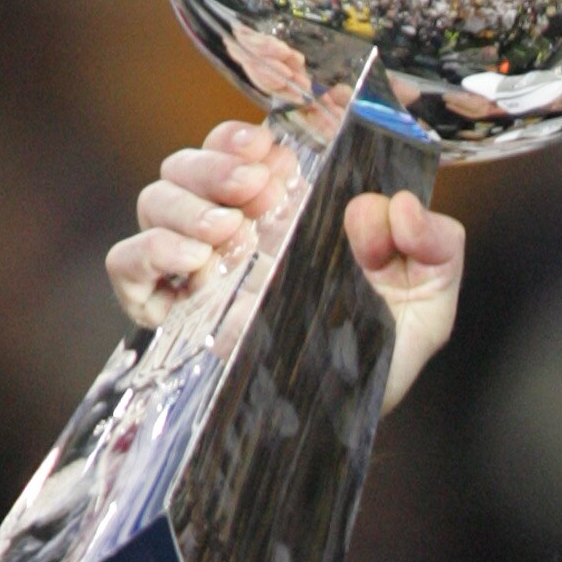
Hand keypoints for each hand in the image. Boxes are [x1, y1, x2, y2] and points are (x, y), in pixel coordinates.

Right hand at [105, 120, 466, 412]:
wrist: (351, 424)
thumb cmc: (381, 354)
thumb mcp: (428, 301)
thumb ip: (435, 246)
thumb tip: (394, 207)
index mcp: (284, 211)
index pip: (237, 147)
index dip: (241, 137)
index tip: (271, 153)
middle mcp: (230, 232)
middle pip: (186, 164)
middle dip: (214, 165)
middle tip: (257, 192)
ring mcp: (193, 271)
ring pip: (154, 200)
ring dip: (187, 205)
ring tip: (232, 235)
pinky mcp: (167, 314)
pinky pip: (126, 264)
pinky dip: (148, 253)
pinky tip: (195, 266)